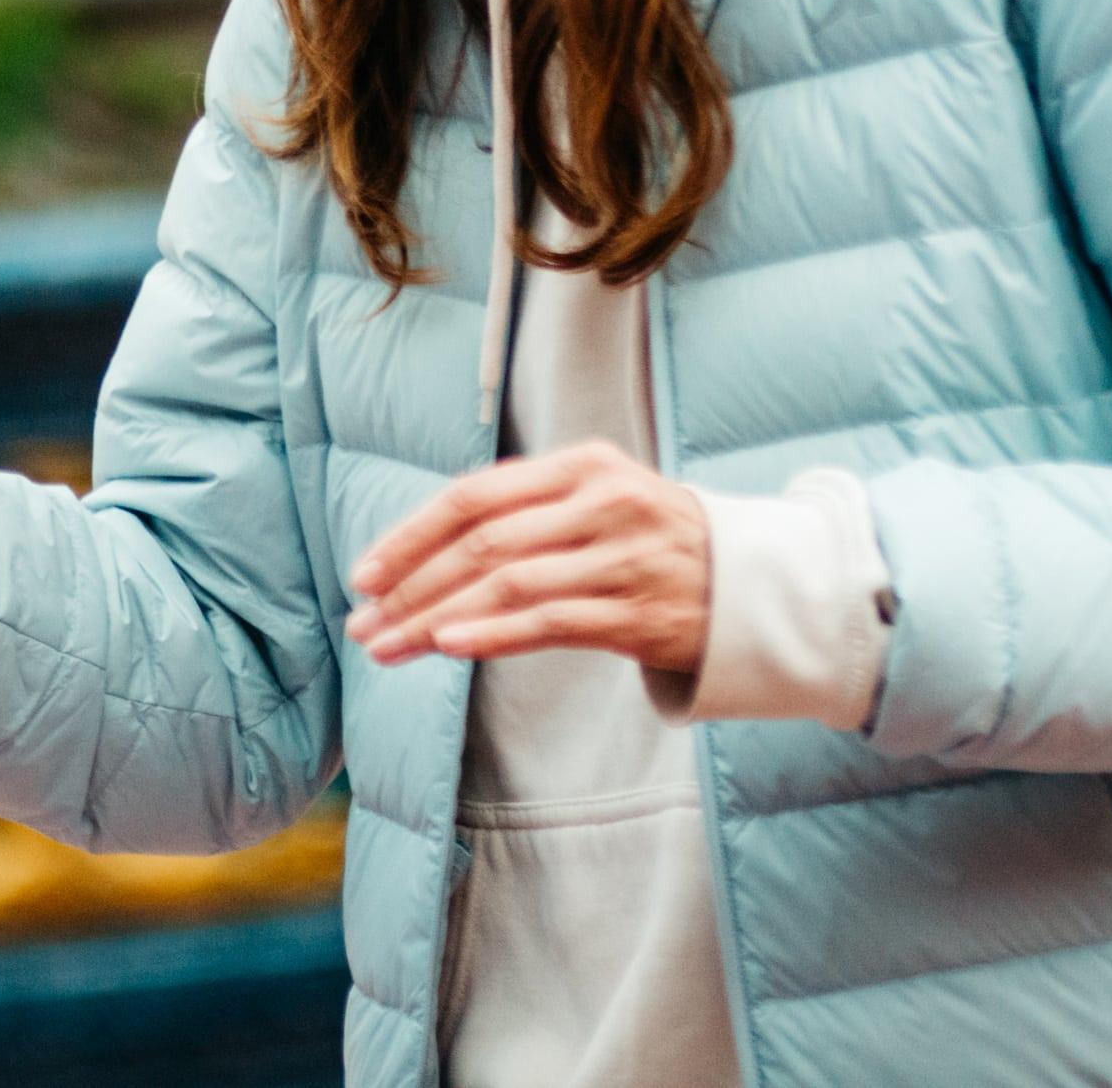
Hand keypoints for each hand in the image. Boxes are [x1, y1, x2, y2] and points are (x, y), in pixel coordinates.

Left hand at [344, 438, 710, 672]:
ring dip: (436, 619)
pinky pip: (551, 623)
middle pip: (482, 542)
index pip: (475, 496)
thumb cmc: (650, 540)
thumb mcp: (597, 496)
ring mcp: (622, 558)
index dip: (412, 535)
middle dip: (411, 586)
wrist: (747, 583)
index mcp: (583, 465)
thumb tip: (423, 549)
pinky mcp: (638, 614)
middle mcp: (602, 503)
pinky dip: (493, 634)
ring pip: (507, 585)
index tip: (365, 574)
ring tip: (389, 646)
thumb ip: (525, 510)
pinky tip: (449, 646)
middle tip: (363, 623)